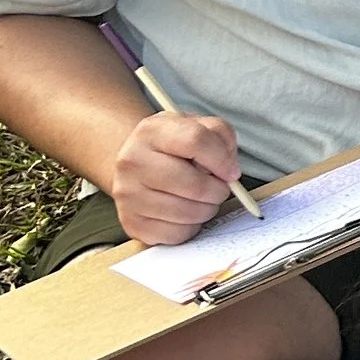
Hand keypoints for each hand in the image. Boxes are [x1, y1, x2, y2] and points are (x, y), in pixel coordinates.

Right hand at [109, 108, 246, 245]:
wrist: (136, 165)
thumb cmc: (172, 147)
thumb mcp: (196, 125)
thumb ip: (220, 135)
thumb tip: (229, 169)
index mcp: (151, 131)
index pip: (195, 141)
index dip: (223, 159)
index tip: (231, 172)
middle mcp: (132, 162)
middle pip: (195, 185)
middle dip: (218, 190)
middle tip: (219, 188)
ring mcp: (128, 195)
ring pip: (188, 213)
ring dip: (207, 210)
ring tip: (202, 199)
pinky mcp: (132, 223)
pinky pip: (177, 234)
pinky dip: (190, 227)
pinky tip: (185, 213)